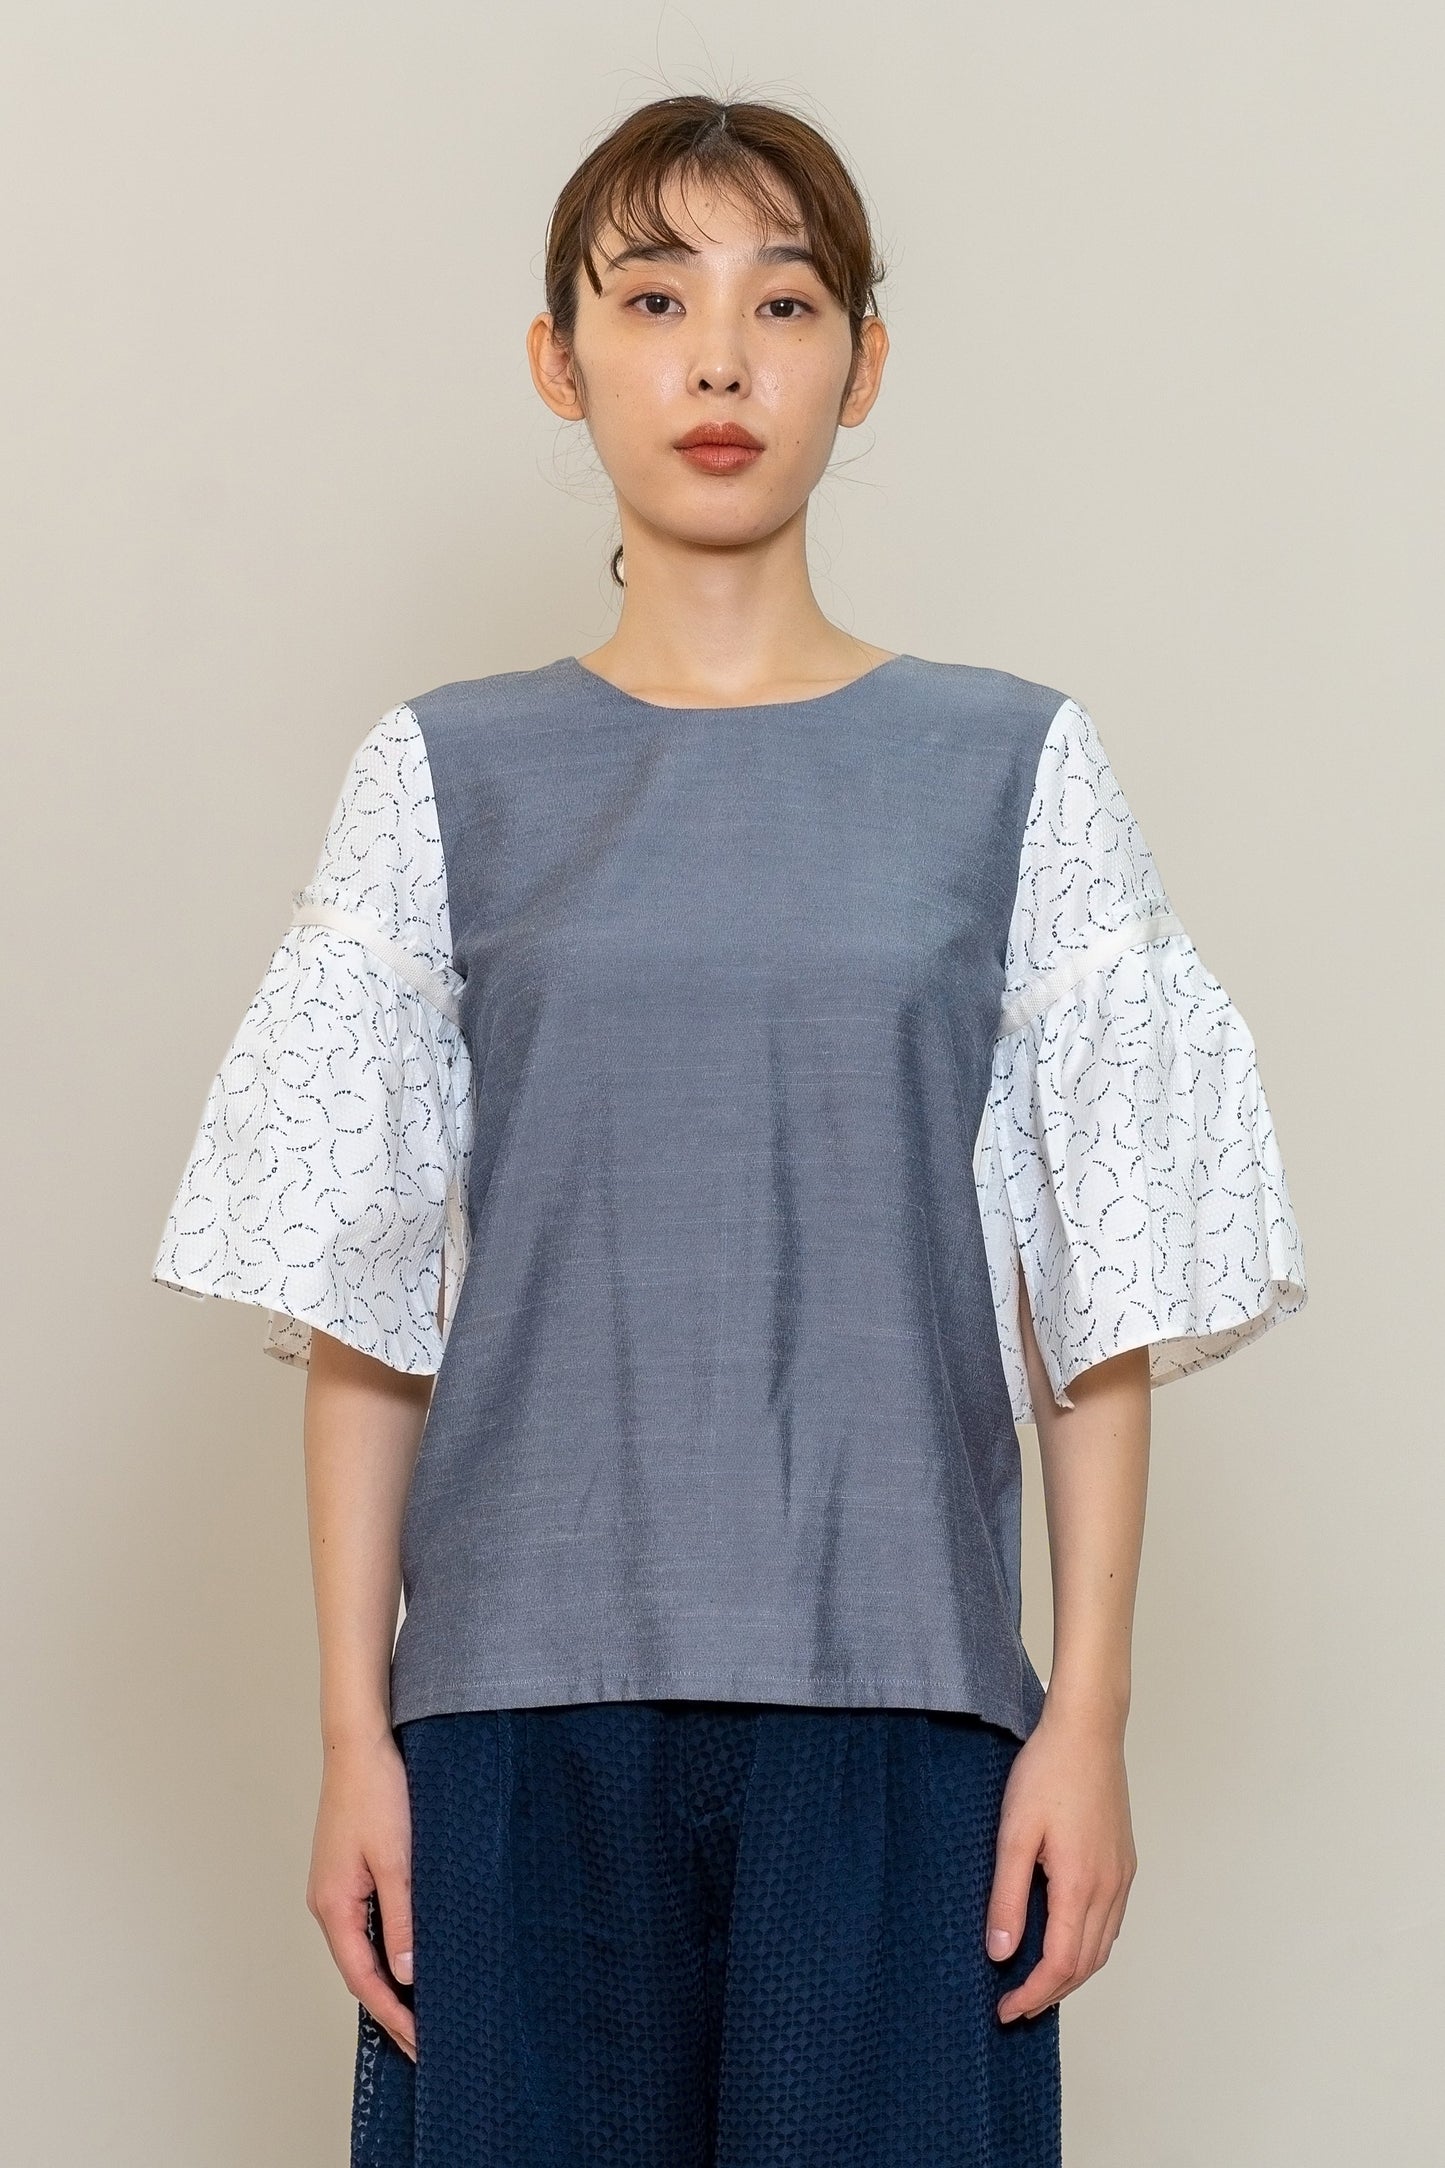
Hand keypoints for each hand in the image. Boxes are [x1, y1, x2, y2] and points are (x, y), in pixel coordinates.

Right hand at [306, 1731, 416, 2060]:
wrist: (359, 1743)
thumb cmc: (377, 1793)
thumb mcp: (398, 1861)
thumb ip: (403, 1920)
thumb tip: (407, 1976)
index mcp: (333, 1907)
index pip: (364, 1980)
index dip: (393, 2016)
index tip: (420, 2044)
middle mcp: (327, 1903)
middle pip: (359, 1971)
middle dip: (391, 2008)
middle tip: (424, 2041)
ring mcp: (334, 1888)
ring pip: (362, 1948)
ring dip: (388, 1980)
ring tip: (420, 2009)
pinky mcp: (346, 1872)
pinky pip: (365, 1924)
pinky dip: (385, 1949)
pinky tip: (406, 1956)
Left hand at [985, 1701, 1136, 2022]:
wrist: (1087, 1730)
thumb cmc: (1047, 1772)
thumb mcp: (1013, 1834)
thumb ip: (1006, 1897)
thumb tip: (1000, 1953)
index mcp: (1080, 1885)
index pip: (1061, 1964)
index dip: (1033, 1996)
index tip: (1005, 2010)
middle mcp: (1109, 1888)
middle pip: (1086, 1965)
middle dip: (1051, 1994)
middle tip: (1015, 2006)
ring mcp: (1122, 1874)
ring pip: (1102, 1946)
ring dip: (1072, 1973)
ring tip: (1036, 1983)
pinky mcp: (1123, 1860)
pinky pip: (1110, 1920)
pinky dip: (1088, 1945)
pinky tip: (1065, 1938)